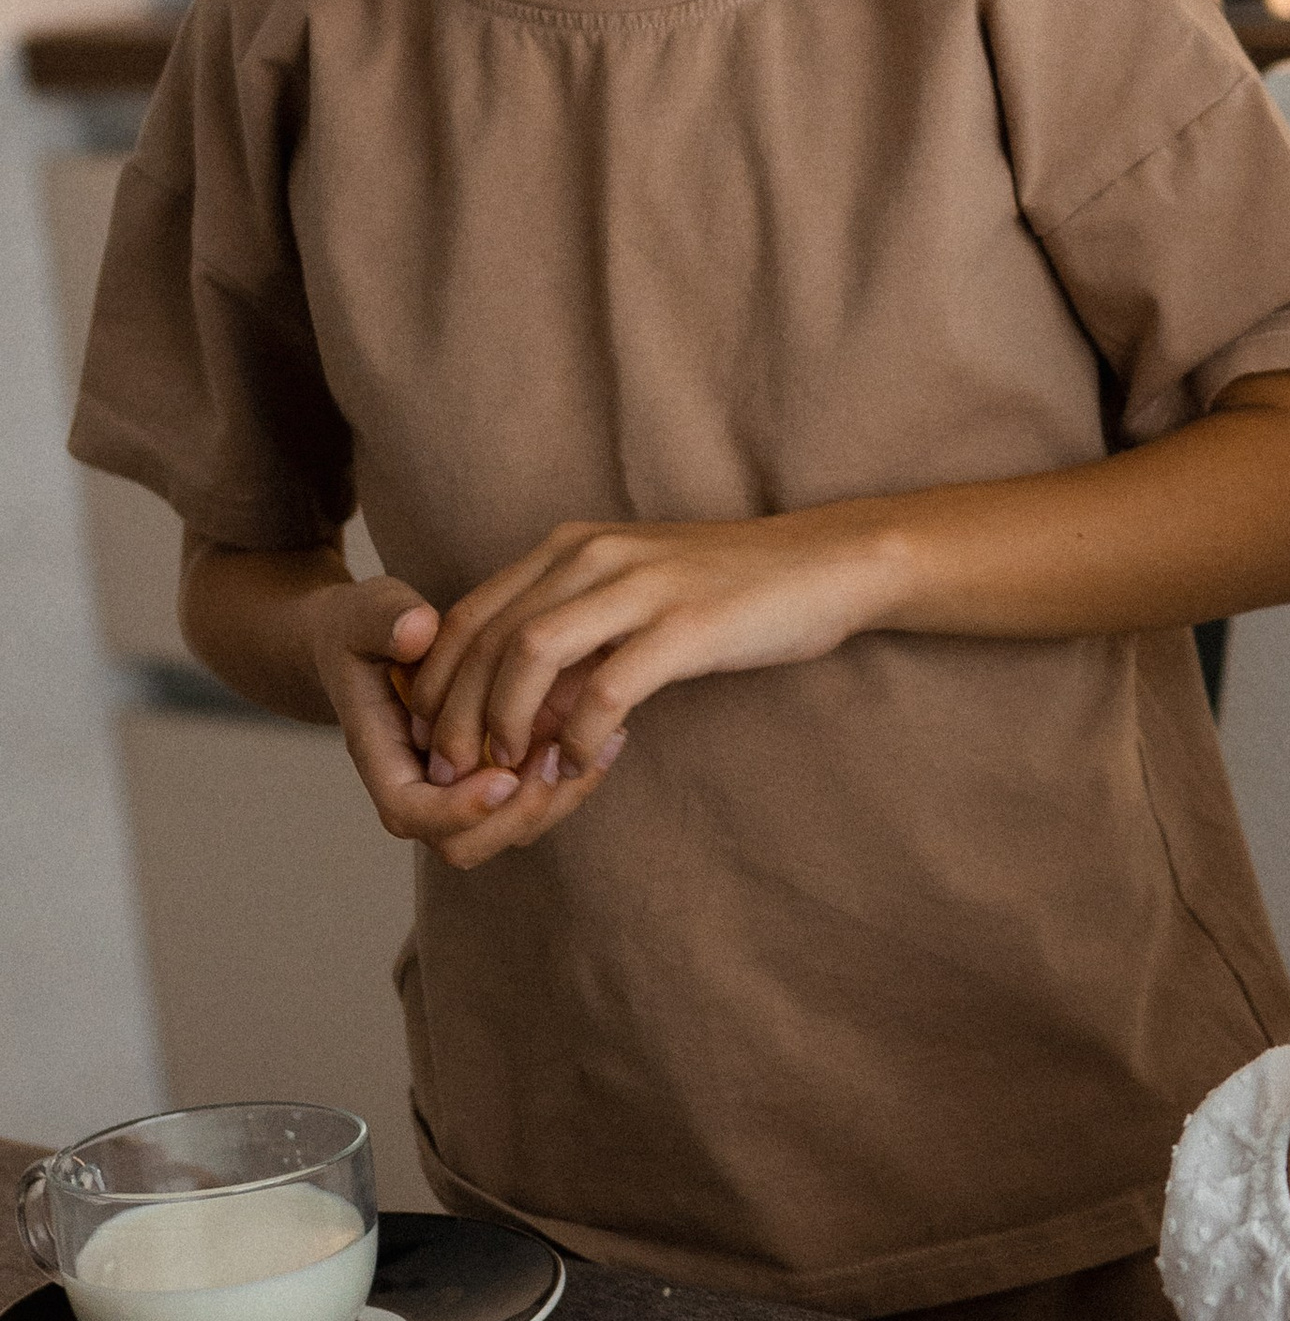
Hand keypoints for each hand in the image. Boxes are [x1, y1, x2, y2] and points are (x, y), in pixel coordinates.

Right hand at [305, 573, 613, 872]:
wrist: (375, 639)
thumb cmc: (367, 627)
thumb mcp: (367, 612)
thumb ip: (383, 620)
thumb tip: (416, 630)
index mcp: (381, 755)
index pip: (410, 812)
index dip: (456, 808)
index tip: (503, 774)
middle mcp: (421, 786)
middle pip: (463, 843)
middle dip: (515, 815)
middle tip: (555, 759)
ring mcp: (461, 786)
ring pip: (511, 830)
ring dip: (556, 799)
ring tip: (600, 742)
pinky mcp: (497, 774)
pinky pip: (536, 802)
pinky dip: (573, 780)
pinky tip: (611, 734)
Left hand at [404, 514, 867, 782]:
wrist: (826, 565)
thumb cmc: (731, 591)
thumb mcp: (635, 597)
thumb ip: (575, 635)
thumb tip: (517, 707)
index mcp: (573, 547)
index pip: (469, 614)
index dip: (436, 684)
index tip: (432, 739)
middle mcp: (593, 556)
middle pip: (487, 638)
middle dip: (455, 714)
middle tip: (452, 772)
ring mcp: (639, 587)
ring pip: (530, 655)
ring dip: (504, 723)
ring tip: (507, 770)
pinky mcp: (685, 626)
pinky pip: (607, 687)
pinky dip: (578, 735)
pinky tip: (578, 765)